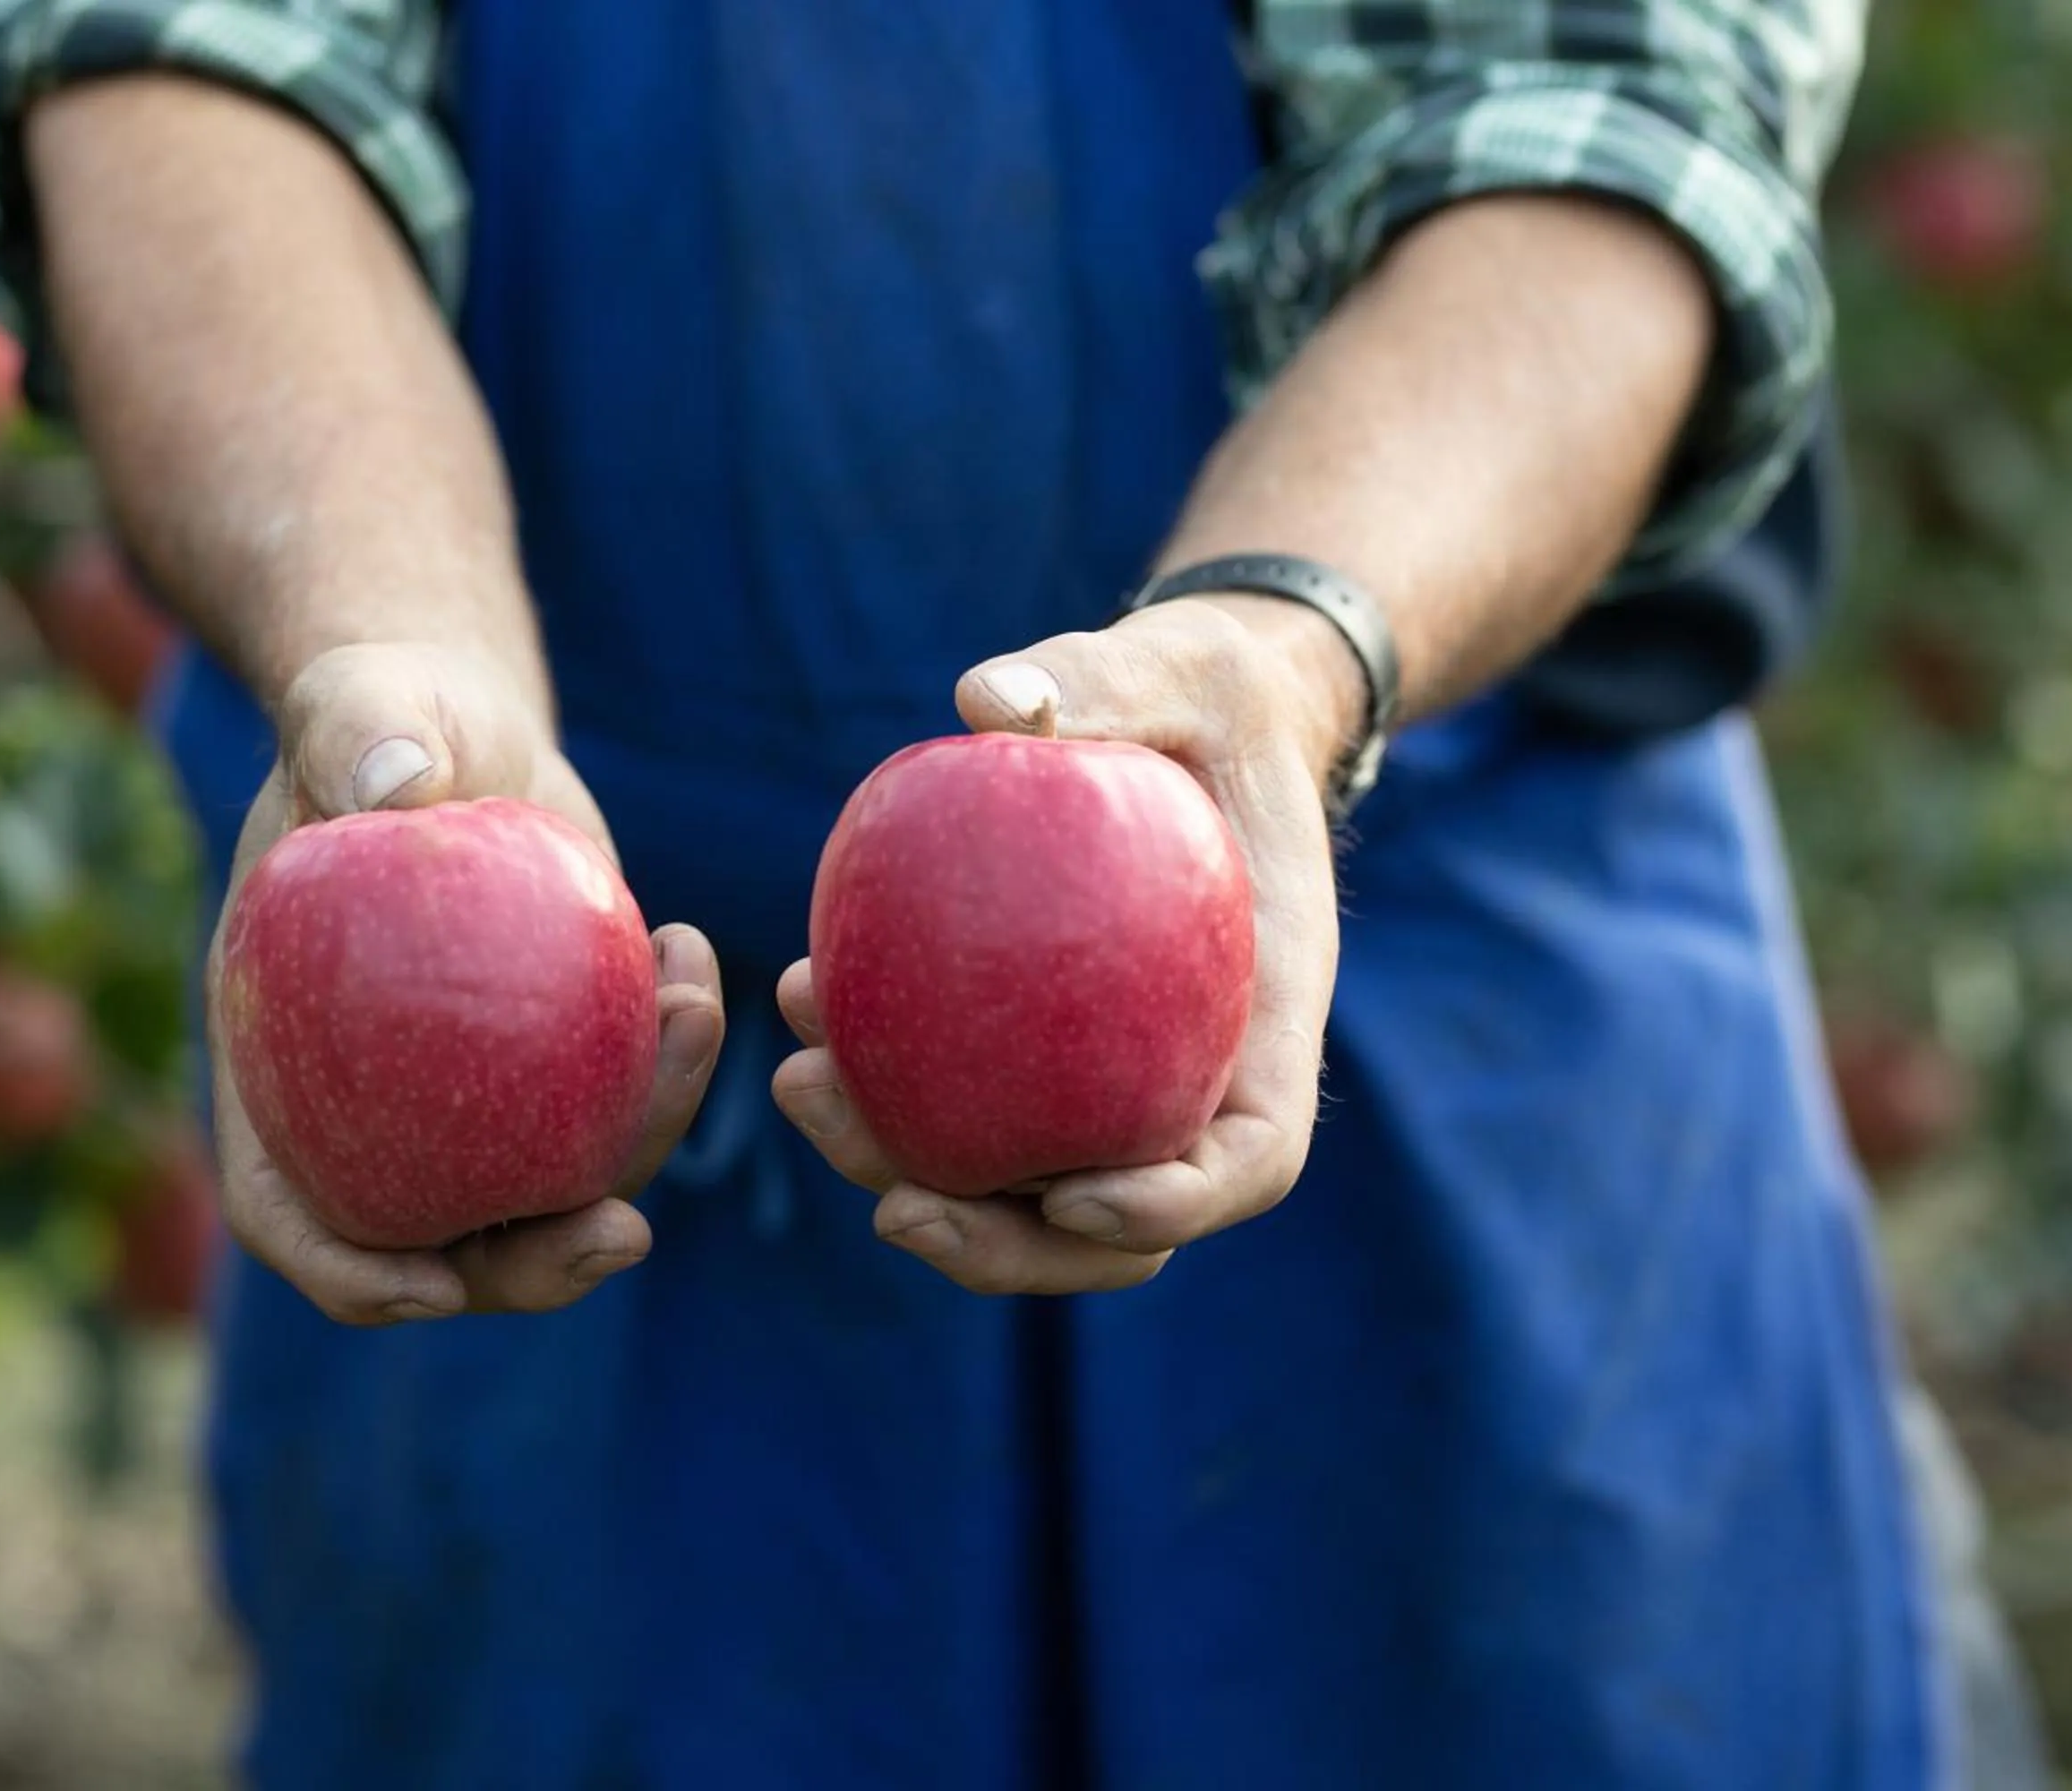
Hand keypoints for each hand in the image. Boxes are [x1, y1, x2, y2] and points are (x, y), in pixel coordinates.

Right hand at [208, 642, 727, 1323]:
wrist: (452, 724)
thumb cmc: (377, 713)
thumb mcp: (353, 706)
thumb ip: (352, 733)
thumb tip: (394, 786)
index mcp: (278, 1064)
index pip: (288, 1208)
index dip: (349, 1271)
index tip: (435, 1287)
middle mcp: (373, 1106)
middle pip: (441, 1241)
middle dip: (532, 1266)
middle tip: (625, 1233)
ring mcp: (469, 1096)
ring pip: (553, 1185)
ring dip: (638, 1142)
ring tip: (693, 1014)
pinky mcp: (550, 1063)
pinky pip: (614, 1102)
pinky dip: (665, 1059)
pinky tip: (694, 966)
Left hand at [771, 598, 1351, 1293]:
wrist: (1177, 723)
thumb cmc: (1195, 699)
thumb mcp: (1176, 669)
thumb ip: (1102, 680)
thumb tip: (990, 700)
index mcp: (1270, 1019)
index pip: (1249, 1157)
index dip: (1173, 1206)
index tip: (1072, 1200)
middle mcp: (1195, 1079)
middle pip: (1120, 1227)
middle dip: (1005, 1248)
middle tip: (891, 1207)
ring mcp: (1111, 1083)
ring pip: (1021, 1194)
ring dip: (904, 1174)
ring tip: (802, 1086)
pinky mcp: (1032, 1058)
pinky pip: (961, 1105)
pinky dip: (883, 1087)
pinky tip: (801, 1006)